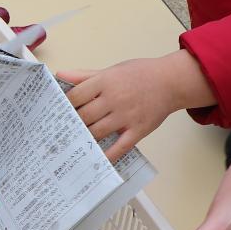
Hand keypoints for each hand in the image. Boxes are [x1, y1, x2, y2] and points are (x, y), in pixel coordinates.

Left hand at [62, 50, 214, 162]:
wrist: (171, 82)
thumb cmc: (140, 74)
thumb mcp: (111, 70)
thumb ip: (85, 75)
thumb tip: (60, 74)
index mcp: (105, 82)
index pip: (76, 96)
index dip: (65, 105)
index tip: (60, 111)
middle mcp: (114, 99)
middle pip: (84, 116)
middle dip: (73, 123)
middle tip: (65, 130)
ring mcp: (126, 116)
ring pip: (97, 132)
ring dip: (85, 138)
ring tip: (75, 142)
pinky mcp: (138, 130)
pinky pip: (120, 147)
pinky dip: (107, 155)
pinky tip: (96, 160)